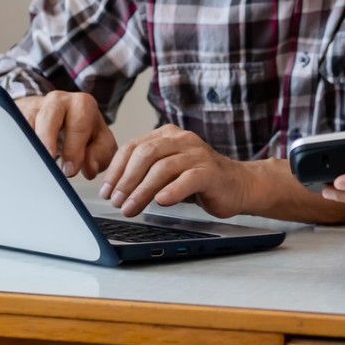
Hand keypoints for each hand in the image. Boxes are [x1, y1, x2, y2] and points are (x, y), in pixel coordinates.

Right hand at [14, 91, 116, 178]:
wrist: (64, 116)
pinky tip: (17, 158)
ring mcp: (34, 105)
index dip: (74, 149)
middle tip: (48, 163)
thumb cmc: (83, 132)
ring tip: (30, 162)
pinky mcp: (17, 113)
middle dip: (47, 142)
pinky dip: (13, 142)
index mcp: (82, 105)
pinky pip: (11, 126)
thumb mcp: (101, 143)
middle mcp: (57, 100)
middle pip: (48, 118)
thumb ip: (100, 156)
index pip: (78, 125)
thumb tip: (89, 168)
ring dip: (27, 143)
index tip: (69, 170)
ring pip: (25, 121)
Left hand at [100, 125, 255, 217]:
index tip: (106, 191)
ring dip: (141, 191)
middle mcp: (181, 139)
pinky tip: (161, 202)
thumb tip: (114, 188)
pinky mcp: (210, 171)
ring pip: (162, 168)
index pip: (133, 147)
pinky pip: (187, 179)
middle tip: (116, 201)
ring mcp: (197, 154)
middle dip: (126, 180)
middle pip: (145, 155)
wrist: (238, 185)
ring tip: (130, 209)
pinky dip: (172, 191)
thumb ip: (145, 172)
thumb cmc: (199, 180)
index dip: (116, 170)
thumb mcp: (168, 172)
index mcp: (167, 135)